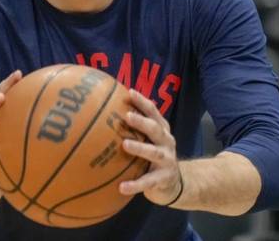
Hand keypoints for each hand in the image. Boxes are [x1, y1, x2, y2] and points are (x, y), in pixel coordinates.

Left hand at [118, 88, 182, 205]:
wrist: (175, 184)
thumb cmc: (154, 158)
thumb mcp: (149, 142)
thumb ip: (135, 130)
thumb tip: (104, 113)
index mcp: (162, 130)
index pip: (153, 112)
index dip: (142, 102)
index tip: (129, 92)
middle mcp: (166, 142)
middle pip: (155, 129)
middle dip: (142, 121)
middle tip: (127, 116)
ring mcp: (167, 160)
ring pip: (154, 152)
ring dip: (140, 148)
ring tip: (125, 145)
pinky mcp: (163, 179)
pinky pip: (148, 182)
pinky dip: (135, 184)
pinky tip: (121, 187)